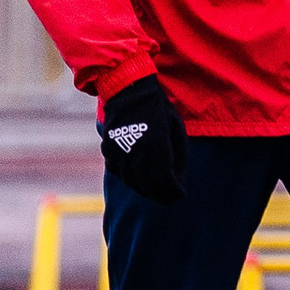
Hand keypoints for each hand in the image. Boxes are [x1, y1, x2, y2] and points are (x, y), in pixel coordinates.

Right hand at [97, 74, 187, 203]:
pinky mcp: (108, 150)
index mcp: (156, 146)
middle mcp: (135, 152)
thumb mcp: (177, 131)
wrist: (130, 91)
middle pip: (148, 185)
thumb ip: (178, 157)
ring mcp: (119, 152)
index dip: (174, 192)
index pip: (165, 181)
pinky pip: (119, 172)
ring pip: (132, 182)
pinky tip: (140, 180)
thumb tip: (178, 180)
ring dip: (145, 190)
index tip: (181, 195)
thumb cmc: (160, 111)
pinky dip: (131, 180)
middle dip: (161, 195)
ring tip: (157, 192)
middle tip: (170, 198)